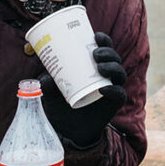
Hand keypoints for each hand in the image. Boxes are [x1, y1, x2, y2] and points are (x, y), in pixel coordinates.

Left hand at [40, 32, 127, 148]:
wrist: (69, 130)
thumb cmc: (61, 107)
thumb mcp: (50, 95)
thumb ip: (48, 86)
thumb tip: (45, 77)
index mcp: (93, 68)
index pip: (103, 49)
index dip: (104, 40)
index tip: (96, 35)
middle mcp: (105, 76)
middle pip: (114, 59)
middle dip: (108, 52)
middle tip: (95, 54)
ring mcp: (111, 90)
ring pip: (119, 73)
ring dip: (113, 67)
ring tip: (100, 67)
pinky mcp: (113, 104)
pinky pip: (119, 95)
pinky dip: (114, 90)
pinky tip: (106, 89)